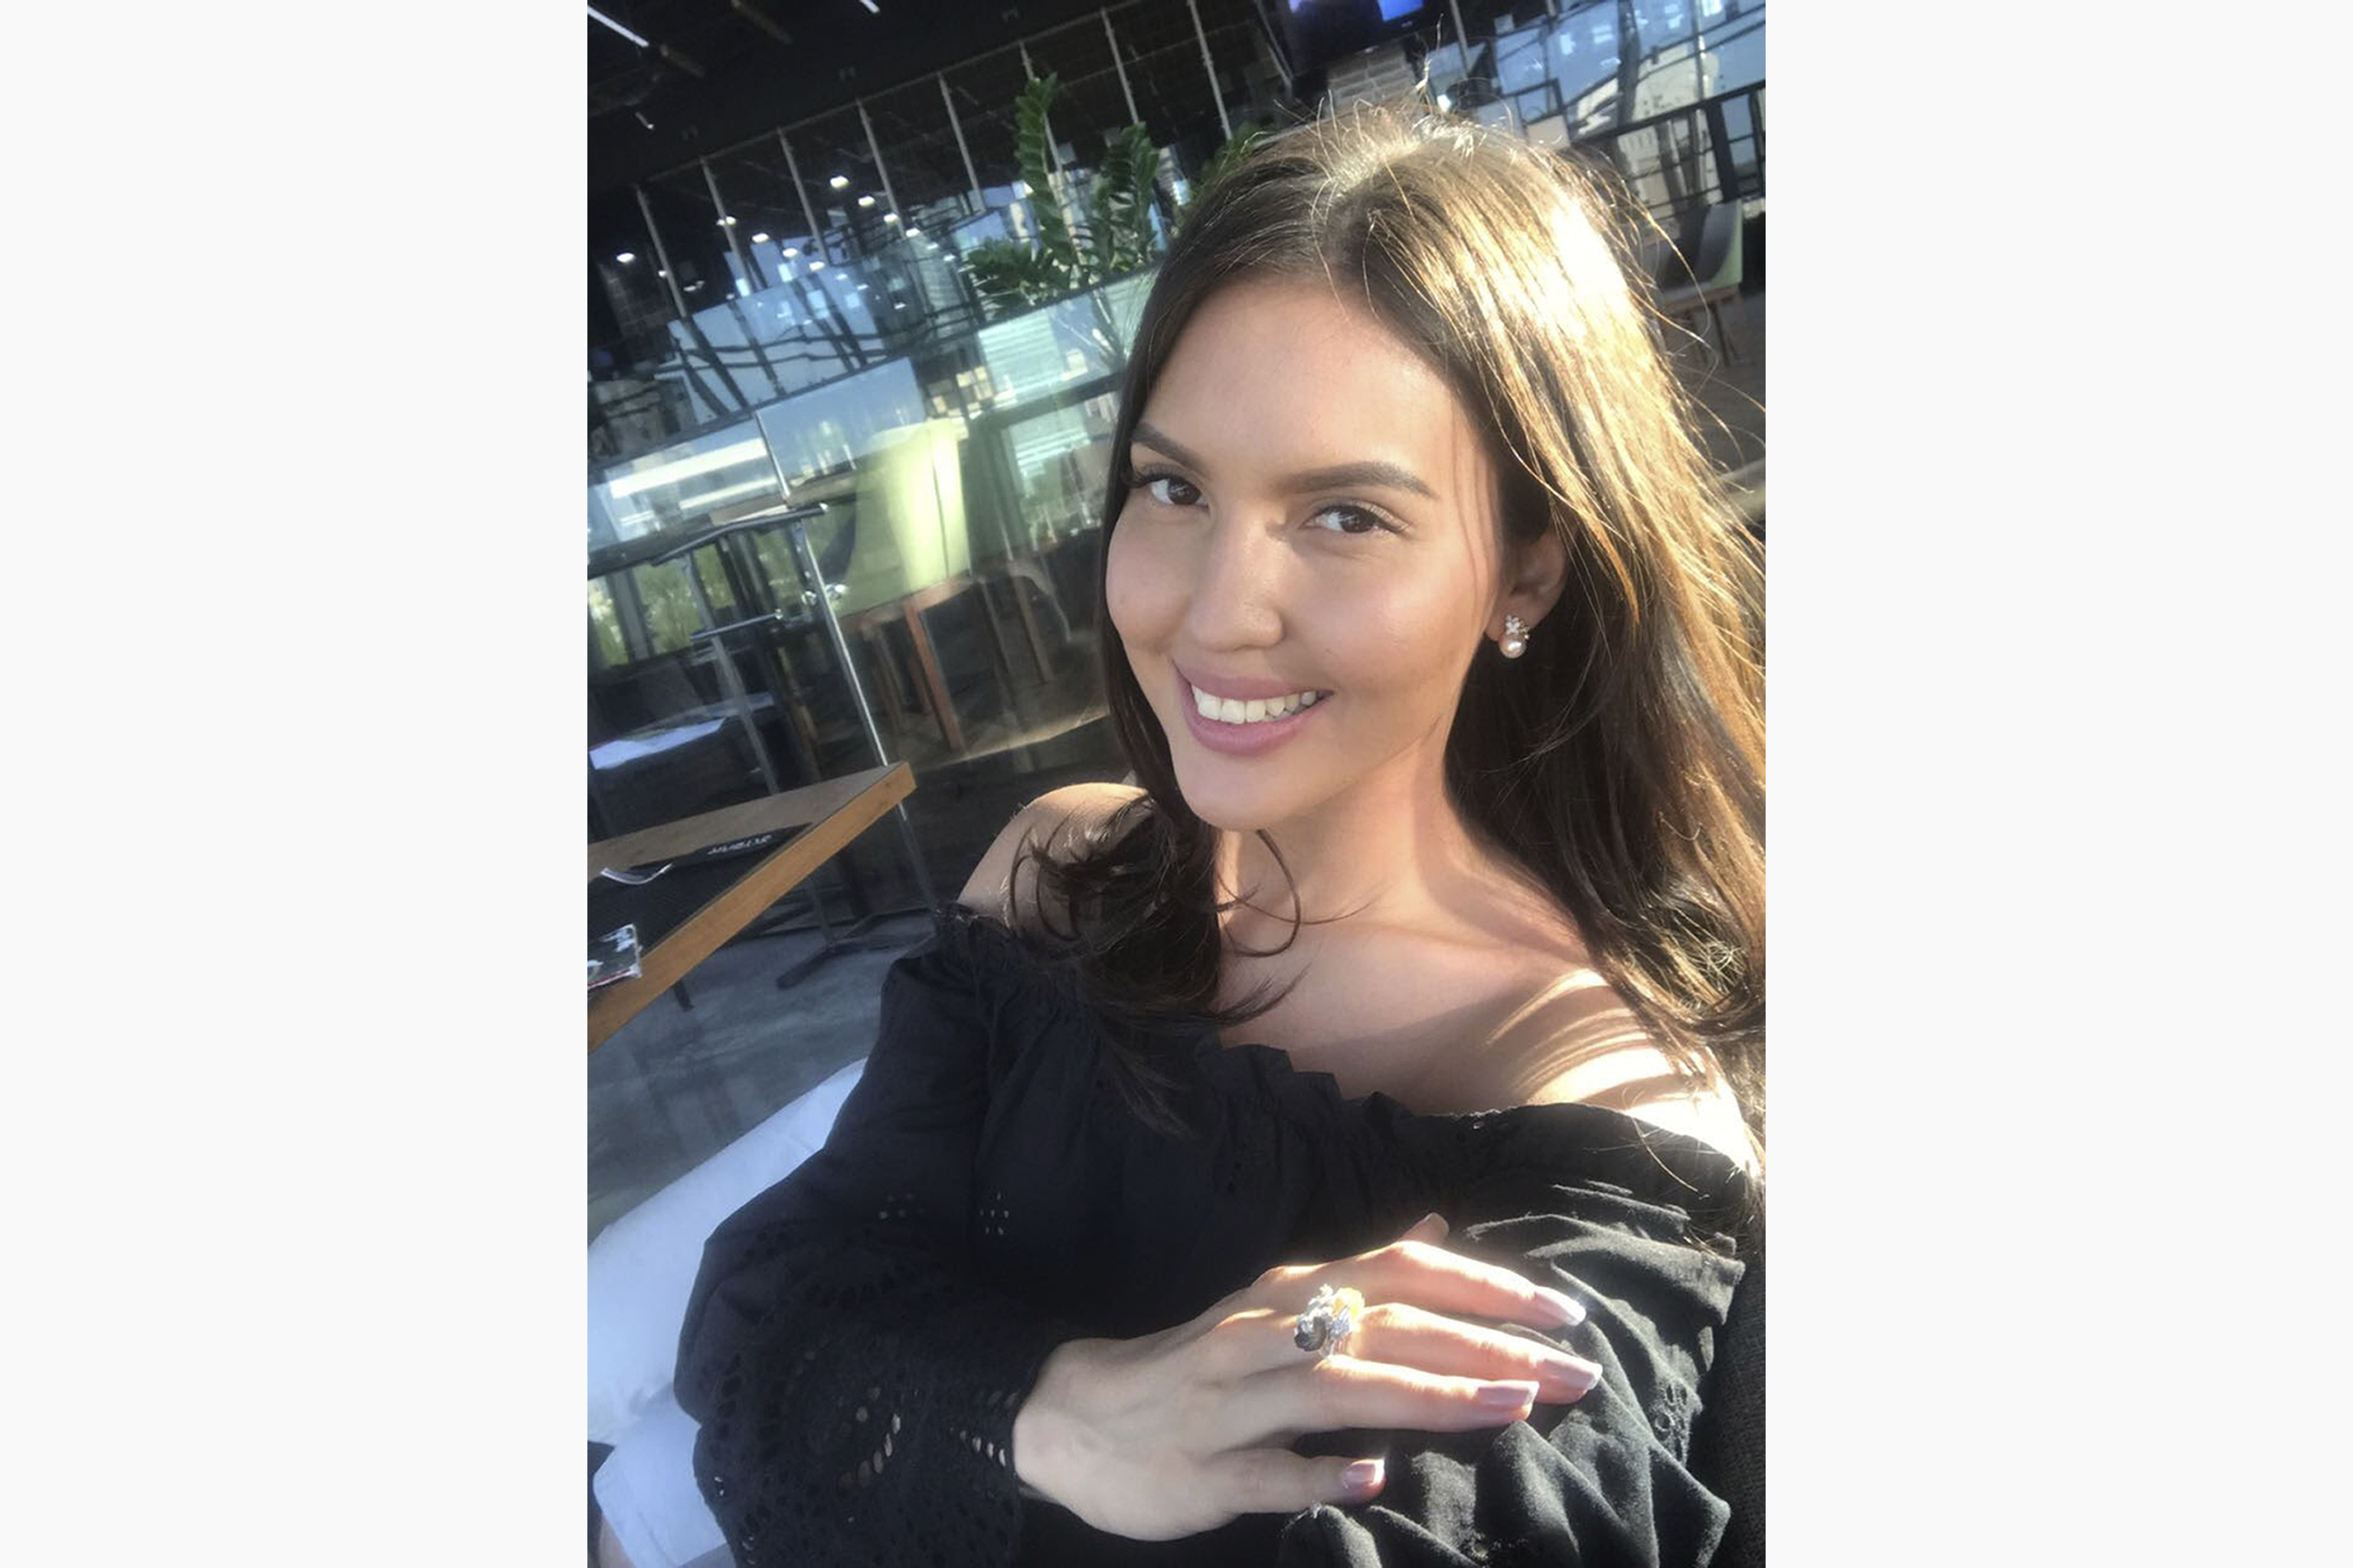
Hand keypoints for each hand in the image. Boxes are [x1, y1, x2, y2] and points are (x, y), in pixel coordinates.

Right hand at [1010, 1213, 1600, 1540]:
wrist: (1069, 1418)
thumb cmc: (1193, 1367)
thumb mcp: (1275, 1307)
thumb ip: (1359, 1277)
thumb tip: (1435, 1230)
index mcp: (1288, 1296)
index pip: (1401, 1271)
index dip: (1486, 1285)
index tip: (1565, 1312)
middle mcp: (1264, 1338)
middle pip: (1387, 1328)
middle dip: (1486, 1346)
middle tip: (1572, 1373)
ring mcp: (1231, 1404)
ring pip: (1336, 1389)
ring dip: (1426, 1396)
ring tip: (1506, 1407)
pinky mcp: (1201, 1471)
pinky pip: (1267, 1470)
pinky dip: (1320, 1471)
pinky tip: (1374, 1477)